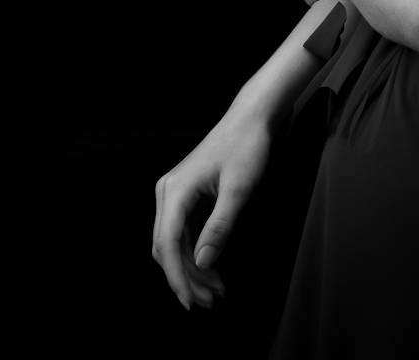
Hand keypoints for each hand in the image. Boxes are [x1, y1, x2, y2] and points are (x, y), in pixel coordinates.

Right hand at [151, 105, 271, 310]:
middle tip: (210, 301)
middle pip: (167, 248)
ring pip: (173, 243)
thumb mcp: (239, 189)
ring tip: (214, 290)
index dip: (178, 277)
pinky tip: (211, 267)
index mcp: (174, 191)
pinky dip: (195, 252)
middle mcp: (166, 193)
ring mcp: (173, 194)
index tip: (191, 301)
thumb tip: (202, 263)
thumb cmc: (248, 146)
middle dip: (186, 277)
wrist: (252, 117)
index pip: (167, 245)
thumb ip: (219, 227)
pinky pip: (182, 231)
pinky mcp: (184, 195)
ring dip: (191, 268)